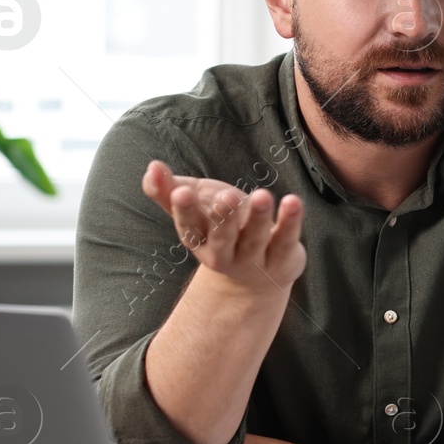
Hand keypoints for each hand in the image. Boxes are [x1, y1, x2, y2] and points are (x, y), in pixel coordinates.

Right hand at [141, 159, 305, 293]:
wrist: (256, 276)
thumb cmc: (220, 229)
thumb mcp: (195, 208)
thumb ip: (168, 191)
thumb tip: (151, 167)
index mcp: (198, 239)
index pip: (188, 226)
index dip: (184, 210)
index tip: (181, 192)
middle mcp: (223, 253)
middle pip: (221, 237)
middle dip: (222, 217)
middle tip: (225, 196)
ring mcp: (253, 259)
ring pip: (254, 238)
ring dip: (258, 217)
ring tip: (262, 195)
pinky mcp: (282, 258)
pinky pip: (286, 239)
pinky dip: (290, 221)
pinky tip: (292, 201)